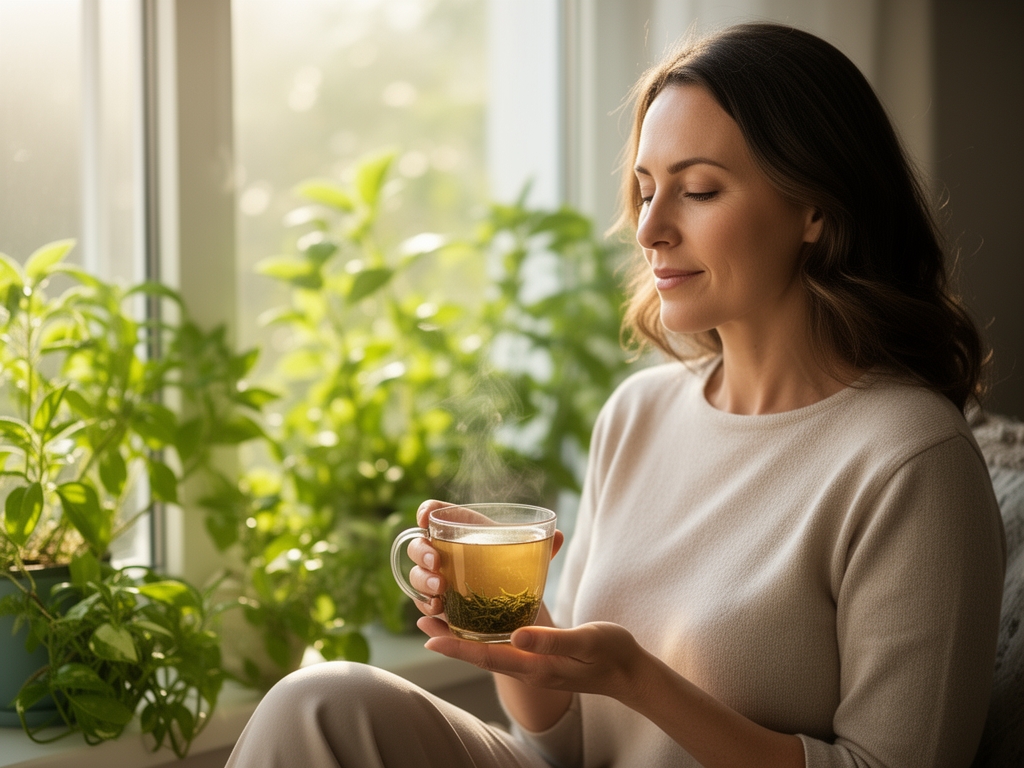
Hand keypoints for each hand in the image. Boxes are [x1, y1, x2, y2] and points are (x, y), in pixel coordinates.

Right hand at [407, 499, 564, 618]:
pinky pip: (424, 606)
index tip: (426, 517)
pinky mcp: (439, 605)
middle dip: (422, 552)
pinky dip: (426, 610)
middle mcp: (444, 552)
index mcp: (462, 529)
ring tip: (439, 591)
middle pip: (418, 545)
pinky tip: (435, 615)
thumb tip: (557, 536)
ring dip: (423, 582)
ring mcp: (437, 579)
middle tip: (436, 563)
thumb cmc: (514, 568)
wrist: (514, 605)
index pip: (435, 512)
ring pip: (416, 577)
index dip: (427, 511)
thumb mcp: (527, 556)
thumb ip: (540, 546)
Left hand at [417, 616, 648, 702]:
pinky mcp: (539, 658)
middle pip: (480, 656)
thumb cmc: (611, 653)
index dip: (456, 648)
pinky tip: (477, 623)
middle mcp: (529, 668)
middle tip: (422, 620)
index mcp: (536, 666)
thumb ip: (552, 640)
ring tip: (439, 619)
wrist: (630, 672)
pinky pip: (503, 649)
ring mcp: (534, 666)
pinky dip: (483, 637)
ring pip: (489, 652)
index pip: (487, 657)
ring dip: (462, 638)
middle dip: (450, 641)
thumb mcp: (586, 640)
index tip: (428, 637)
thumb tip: (516, 635)